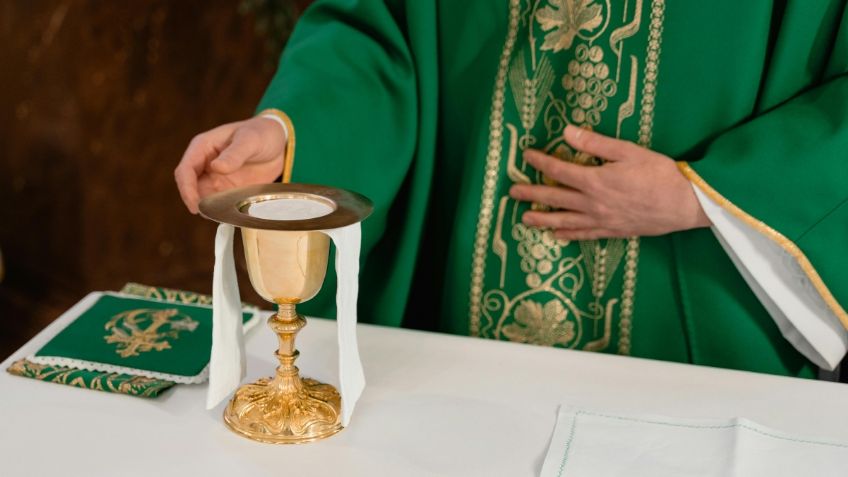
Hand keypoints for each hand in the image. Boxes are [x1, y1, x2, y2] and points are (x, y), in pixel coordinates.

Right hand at [174, 116, 285, 213]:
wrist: (279, 143)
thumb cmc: (261, 134)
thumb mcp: (250, 140)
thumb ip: (235, 154)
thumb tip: (216, 167)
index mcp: (203, 147)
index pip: (185, 170)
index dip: (187, 189)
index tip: (194, 204)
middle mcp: (205, 164)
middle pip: (190, 187)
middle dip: (196, 202)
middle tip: (209, 215)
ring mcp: (216, 178)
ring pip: (203, 198)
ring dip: (209, 208)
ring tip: (222, 217)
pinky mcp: (228, 190)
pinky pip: (219, 204)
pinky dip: (222, 211)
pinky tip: (231, 216)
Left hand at [509, 125, 709, 239]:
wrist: (686, 203)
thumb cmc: (660, 173)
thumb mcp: (628, 151)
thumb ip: (596, 144)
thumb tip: (568, 131)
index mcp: (595, 181)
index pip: (559, 170)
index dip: (540, 162)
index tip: (526, 155)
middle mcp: (592, 204)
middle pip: (555, 198)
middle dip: (531, 194)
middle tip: (512, 193)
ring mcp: (601, 220)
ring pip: (565, 221)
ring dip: (542, 220)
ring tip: (524, 220)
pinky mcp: (613, 231)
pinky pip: (584, 235)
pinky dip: (568, 235)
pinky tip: (557, 236)